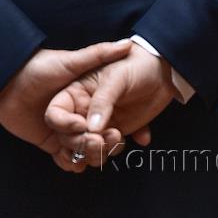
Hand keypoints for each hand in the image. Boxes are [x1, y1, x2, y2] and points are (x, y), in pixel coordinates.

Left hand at [0, 39, 131, 162]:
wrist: (6, 82)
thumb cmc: (40, 67)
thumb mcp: (72, 61)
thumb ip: (99, 54)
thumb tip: (127, 44)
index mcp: (86, 96)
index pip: (106, 115)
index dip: (113, 126)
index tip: (115, 130)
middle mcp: (78, 113)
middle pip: (98, 135)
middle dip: (102, 144)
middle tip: (100, 144)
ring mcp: (64, 129)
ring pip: (84, 149)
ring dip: (89, 156)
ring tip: (87, 155)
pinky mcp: (49, 142)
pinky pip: (66, 158)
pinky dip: (72, 163)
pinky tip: (75, 161)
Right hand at [45, 45, 175, 169]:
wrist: (163, 72)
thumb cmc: (135, 65)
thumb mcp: (116, 78)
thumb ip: (102, 102)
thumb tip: (91, 129)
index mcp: (76, 92)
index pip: (55, 114)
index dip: (64, 125)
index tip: (83, 126)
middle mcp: (83, 111)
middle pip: (68, 138)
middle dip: (83, 144)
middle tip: (100, 141)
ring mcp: (98, 124)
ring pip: (85, 149)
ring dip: (98, 152)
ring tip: (118, 138)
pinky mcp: (114, 133)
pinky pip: (106, 152)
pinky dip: (113, 153)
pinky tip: (128, 141)